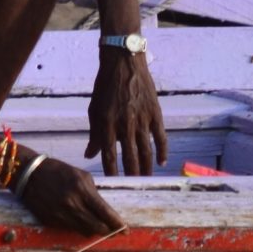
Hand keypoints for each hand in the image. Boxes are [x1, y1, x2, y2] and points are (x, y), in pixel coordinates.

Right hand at [18, 154, 124, 237]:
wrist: (29, 174)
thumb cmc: (58, 170)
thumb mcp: (80, 175)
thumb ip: (93, 193)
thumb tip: (104, 210)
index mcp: (81, 190)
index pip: (105, 213)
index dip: (117, 224)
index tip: (125, 230)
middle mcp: (72, 204)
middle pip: (97, 227)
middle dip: (109, 231)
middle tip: (116, 232)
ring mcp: (60, 214)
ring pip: (85, 231)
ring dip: (94, 231)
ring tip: (99, 227)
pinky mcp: (51, 220)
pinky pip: (71, 230)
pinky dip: (79, 227)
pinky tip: (81, 222)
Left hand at [86, 53, 168, 176]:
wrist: (124, 64)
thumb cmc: (105, 87)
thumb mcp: (94, 109)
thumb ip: (94, 134)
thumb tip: (89, 155)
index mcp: (107, 123)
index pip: (109, 154)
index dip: (111, 171)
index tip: (112, 183)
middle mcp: (125, 123)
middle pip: (130, 156)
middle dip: (132, 174)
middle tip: (134, 187)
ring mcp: (142, 119)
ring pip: (146, 150)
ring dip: (147, 167)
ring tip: (147, 180)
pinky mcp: (155, 113)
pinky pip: (160, 137)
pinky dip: (162, 151)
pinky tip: (161, 163)